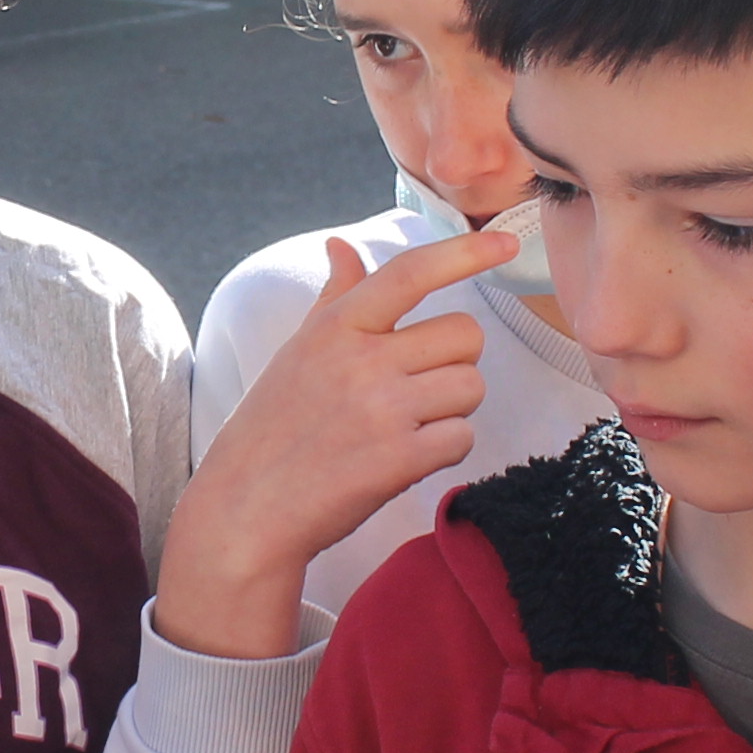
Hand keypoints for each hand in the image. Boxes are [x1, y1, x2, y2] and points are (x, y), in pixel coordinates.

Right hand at [151, 229, 508, 660]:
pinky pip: (462, 438)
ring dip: (452, 409)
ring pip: (471, 387)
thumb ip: (333, 298)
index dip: (463, 252)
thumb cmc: (272, 429)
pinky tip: (405, 457)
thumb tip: (341, 245)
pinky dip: (444, 449)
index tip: (504, 243)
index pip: (409, 273)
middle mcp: (361, 361)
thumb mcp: (296, 352)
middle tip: (416, 389)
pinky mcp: (400, 459)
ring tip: (406, 426)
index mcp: (335, 328)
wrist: (248, 509)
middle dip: (454, 362)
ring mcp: (382, 410)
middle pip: (464, 336)